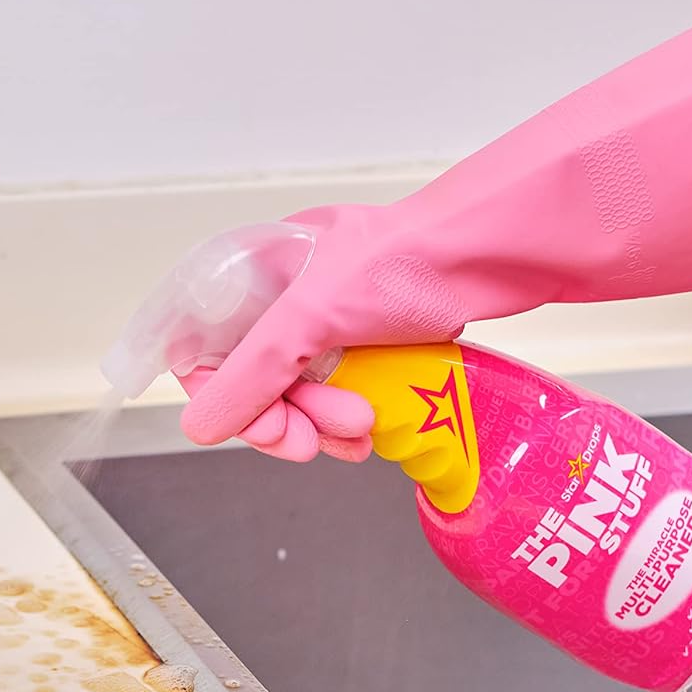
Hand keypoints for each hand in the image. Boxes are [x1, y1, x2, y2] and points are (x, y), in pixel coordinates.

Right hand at [179, 13, 691, 458]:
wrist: (492, 253)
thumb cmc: (406, 261)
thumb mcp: (312, 318)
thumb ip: (252, 375)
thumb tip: (200, 423)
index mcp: (255, 274)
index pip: (204, 348)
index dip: (226, 396)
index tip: (265, 426)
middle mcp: (285, 296)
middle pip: (254, 381)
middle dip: (289, 418)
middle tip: (320, 438)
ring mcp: (328, 320)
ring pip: (299, 396)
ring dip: (323, 425)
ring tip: (362, 431)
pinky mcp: (368, 341)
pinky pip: (339, 395)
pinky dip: (351, 420)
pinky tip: (375, 429)